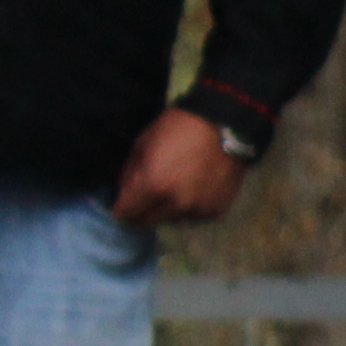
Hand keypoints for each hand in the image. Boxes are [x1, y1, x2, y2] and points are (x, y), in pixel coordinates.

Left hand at [113, 109, 248, 229]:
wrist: (225, 124)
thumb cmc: (178, 128)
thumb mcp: (143, 143)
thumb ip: (130, 172)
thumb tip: (125, 191)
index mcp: (153, 186)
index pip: (126, 212)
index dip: (120, 207)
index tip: (122, 203)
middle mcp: (175, 205)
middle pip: (147, 222)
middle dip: (141, 212)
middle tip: (143, 199)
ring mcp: (198, 210)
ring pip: (171, 220)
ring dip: (167, 210)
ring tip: (173, 191)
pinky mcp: (216, 210)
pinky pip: (193, 216)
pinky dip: (189, 208)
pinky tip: (193, 189)